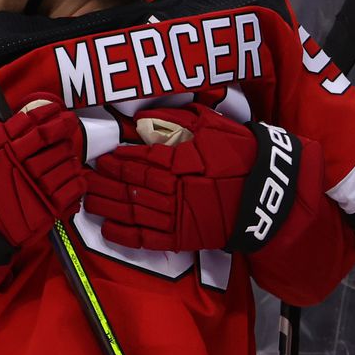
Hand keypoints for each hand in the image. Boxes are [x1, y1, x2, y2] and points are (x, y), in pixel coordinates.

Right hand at [0, 97, 85, 247]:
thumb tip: (13, 118)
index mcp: (4, 149)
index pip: (35, 125)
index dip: (51, 115)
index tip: (57, 111)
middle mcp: (21, 166)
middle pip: (54, 142)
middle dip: (64, 131)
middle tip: (69, 126)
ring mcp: (34, 189)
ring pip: (66, 164)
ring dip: (70, 156)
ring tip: (69, 154)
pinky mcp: (45, 210)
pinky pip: (72, 189)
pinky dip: (77, 180)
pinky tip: (73, 176)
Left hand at [86, 105, 267, 252]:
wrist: (269, 195)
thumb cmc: (242, 155)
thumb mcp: (214, 126)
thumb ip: (179, 118)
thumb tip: (143, 116)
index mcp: (179, 161)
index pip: (139, 160)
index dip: (117, 160)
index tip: (102, 158)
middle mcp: (172, 189)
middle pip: (129, 185)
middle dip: (105, 181)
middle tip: (84, 178)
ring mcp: (176, 216)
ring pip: (132, 210)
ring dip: (108, 205)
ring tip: (87, 199)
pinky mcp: (183, 238)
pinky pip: (147, 239)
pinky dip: (125, 235)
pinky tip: (107, 229)